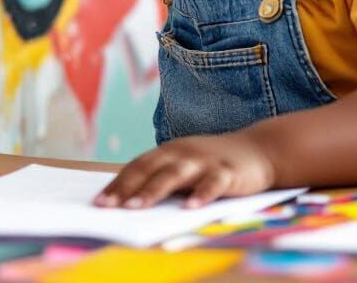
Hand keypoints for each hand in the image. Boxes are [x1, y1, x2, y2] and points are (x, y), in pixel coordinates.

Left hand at [93, 132, 275, 209]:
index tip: (98, 203)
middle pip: (151, 169)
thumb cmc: (212, 163)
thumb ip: (162, 179)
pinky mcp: (228, 171)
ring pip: (176, 174)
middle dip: (127, 188)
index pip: (137, 167)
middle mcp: (183, 152)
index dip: (118, 184)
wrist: (259, 149)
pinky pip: (213, 183)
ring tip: (137, 207)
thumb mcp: (185, 166)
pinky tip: (191, 208)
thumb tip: (128, 203)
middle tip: (109, 207)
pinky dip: (202, 194)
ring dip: (155, 190)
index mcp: (169, 151)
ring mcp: (205, 160)